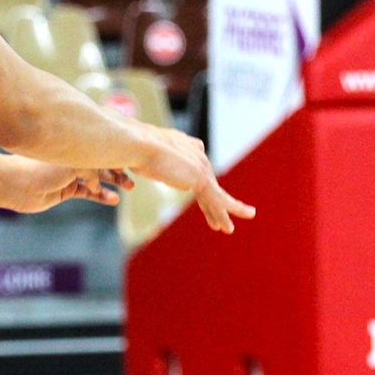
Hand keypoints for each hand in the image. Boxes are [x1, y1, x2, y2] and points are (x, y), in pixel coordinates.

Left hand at [0, 158, 133, 214]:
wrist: (16, 185)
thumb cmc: (40, 168)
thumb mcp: (71, 162)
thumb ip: (91, 165)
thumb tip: (106, 175)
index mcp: (73, 143)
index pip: (101, 146)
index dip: (118, 152)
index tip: (136, 158)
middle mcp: (73, 156)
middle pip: (102, 162)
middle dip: (119, 169)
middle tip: (134, 178)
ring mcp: (69, 173)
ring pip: (97, 178)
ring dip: (112, 183)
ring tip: (128, 188)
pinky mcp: (65, 190)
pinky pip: (87, 193)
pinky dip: (100, 196)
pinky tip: (112, 199)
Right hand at [130, 126, 255, 233]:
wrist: (137, 145)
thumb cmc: (133, 151)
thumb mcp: (147, 158)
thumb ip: (156, 165)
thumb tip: (163, 176)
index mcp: (186, 146)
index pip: (196, 172)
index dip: (200, 189)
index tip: (201, 201)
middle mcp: (197, 153)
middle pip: (208, 185)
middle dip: (212, 205)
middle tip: (216, 222)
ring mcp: (200, 165)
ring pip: (215, 195)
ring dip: (221, 214)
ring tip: (228, 229)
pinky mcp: (201, 178)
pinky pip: (220, 199)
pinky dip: (234, 209)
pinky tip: (241, 218)